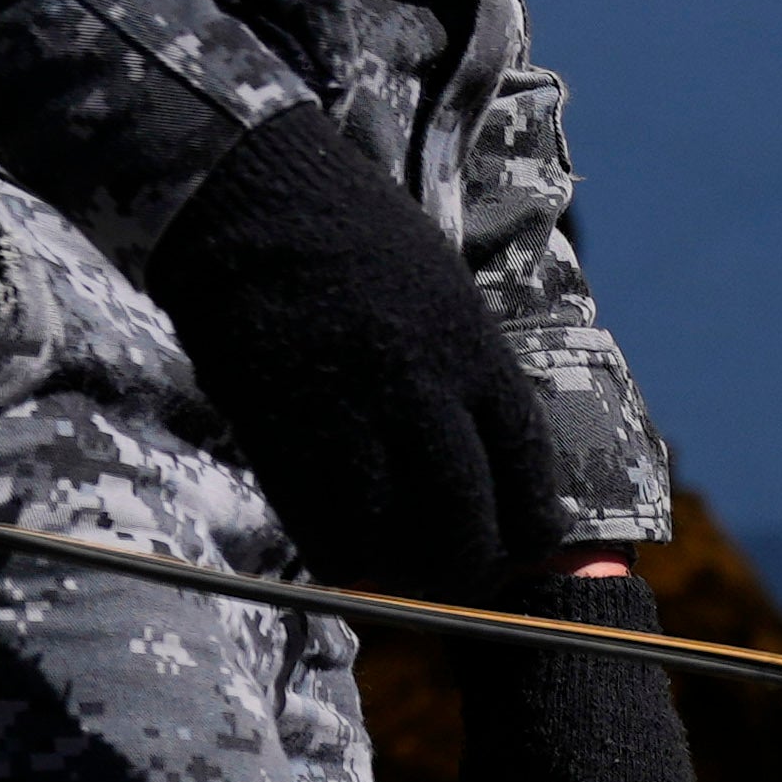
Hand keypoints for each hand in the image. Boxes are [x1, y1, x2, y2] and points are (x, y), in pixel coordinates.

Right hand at [144, 107, 551, 605]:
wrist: (251, 195)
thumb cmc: (353, 236)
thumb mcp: (442, 292)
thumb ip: (465, 372)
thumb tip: (484, 453)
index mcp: (474, 349)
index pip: (527, 464)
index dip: (531, 521)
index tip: (527, 544)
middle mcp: (421, 390)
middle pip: (464, 519)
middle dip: (469, 566)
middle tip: (462, 584)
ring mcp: (348, 413)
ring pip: (389, 536)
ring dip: (398, 574)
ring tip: (401, 585)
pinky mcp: (280, 428)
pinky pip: (316, 521)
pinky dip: (335, 552)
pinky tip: (342, 558)